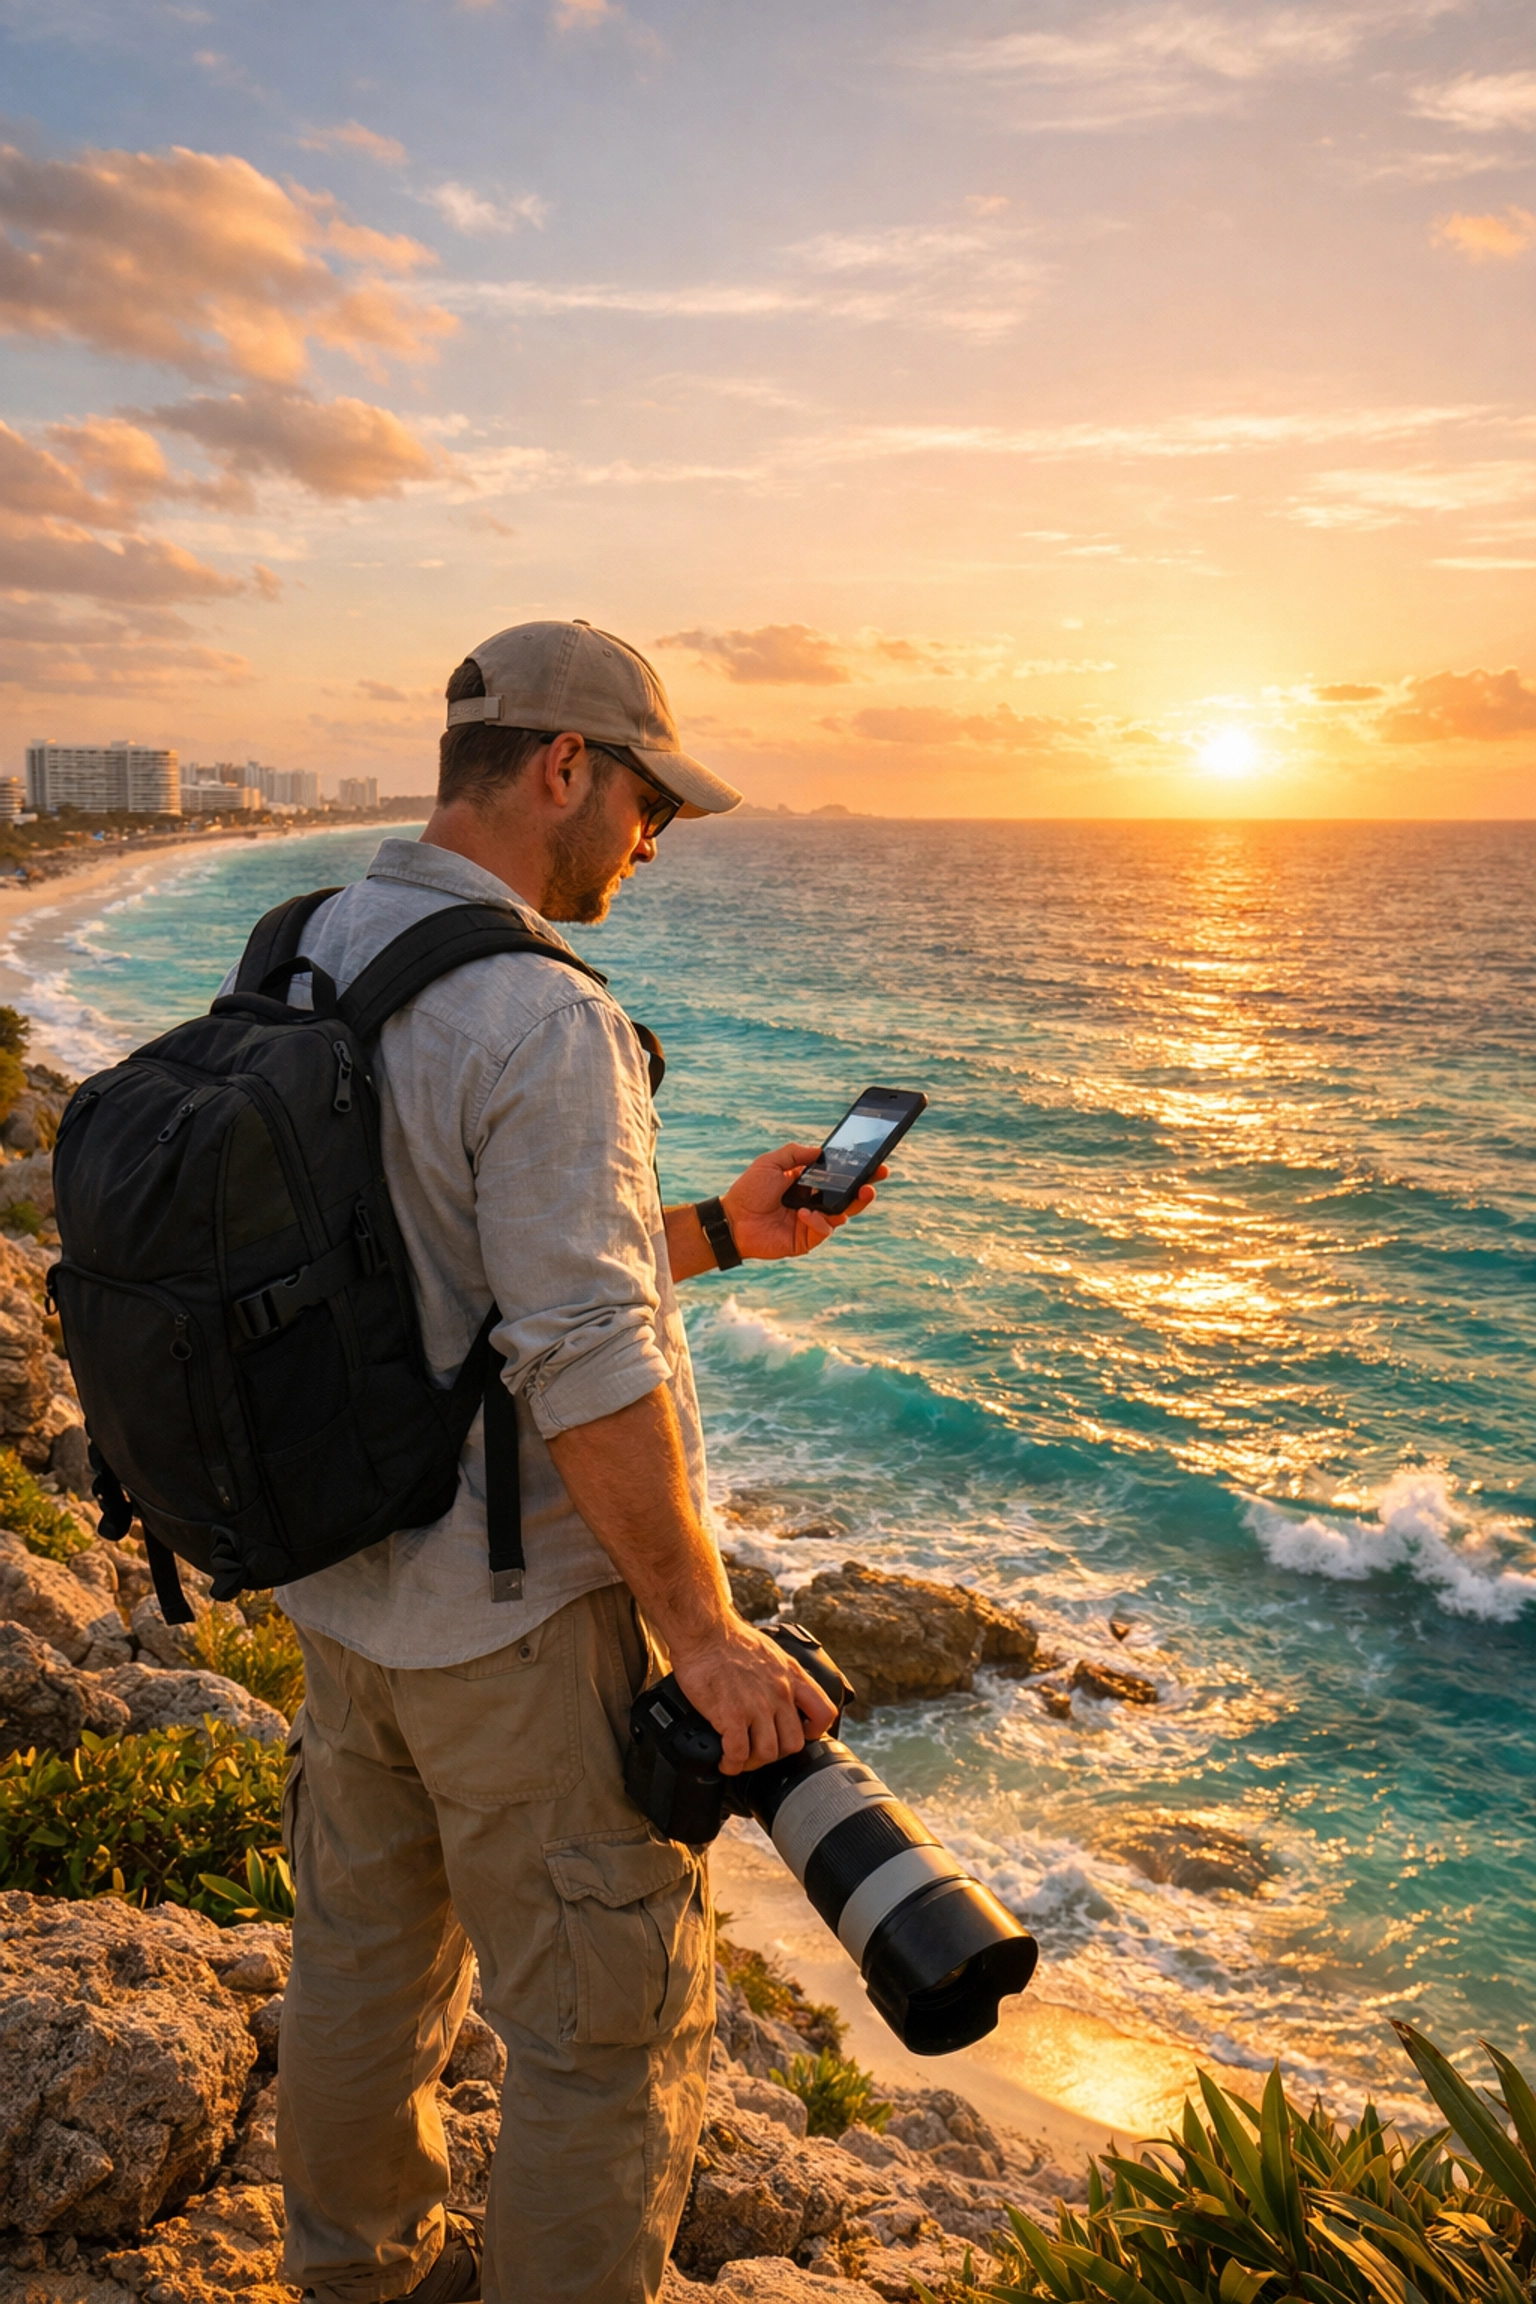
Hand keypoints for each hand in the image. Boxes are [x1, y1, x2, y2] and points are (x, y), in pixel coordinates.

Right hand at [669, 1612, 839, 1774]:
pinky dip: (731, 1764)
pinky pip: (738, 1753)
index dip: (814, 1731)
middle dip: (776, 1753)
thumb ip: (782, 1675)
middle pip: (793, 1744)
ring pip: (767, 1754)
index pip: (824, 1713)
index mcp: (792, 1677)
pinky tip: (724, 1760)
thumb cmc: (732, 1639)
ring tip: (740, 1758)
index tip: (799, 1734)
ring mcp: (757, 1706)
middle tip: (759, 1750)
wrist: (705, 1632)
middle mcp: (780, 1693)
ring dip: (752, 1762)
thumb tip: (781, 1693)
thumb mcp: (772, 1652)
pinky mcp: (731, 1714)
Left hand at [723, 1143, 887, 1261]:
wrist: (732, 1220)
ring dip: (851, 1204)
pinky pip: (824, 1230)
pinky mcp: (806, 1240)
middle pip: (847, 1196)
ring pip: (843, 1214)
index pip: (837, 1177)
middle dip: (865, 1188)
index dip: (856, 1171)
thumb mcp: (770, 1163)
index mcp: (807, 1184)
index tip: (874, 1162)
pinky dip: (819, 1221)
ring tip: (859, 1193)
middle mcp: (814, 1202)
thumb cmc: (748, 1191)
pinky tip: (804, 1214)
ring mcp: (812, 1221)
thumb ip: (794, 1154)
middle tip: (876, 1179)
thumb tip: (820, 1150)